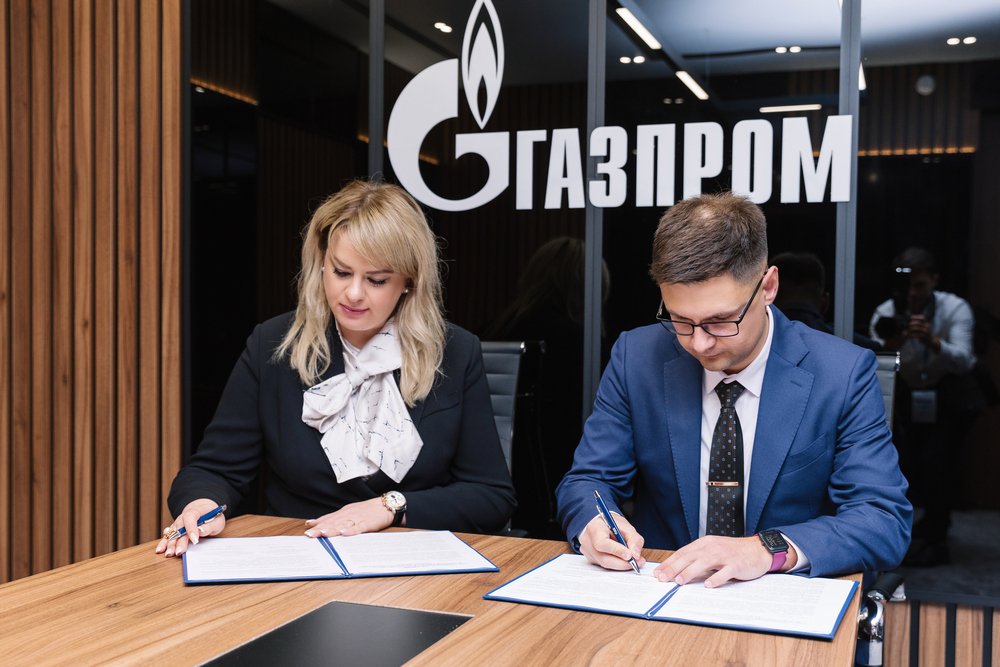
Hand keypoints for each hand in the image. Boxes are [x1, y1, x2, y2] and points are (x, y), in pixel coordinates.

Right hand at [155, 498, 225, 556]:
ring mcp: (177, 524)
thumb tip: (201, 530)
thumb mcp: (217, 520)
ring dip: (170, 544)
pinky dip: (163, 543)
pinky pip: (167, 536)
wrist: (204, 510)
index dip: (192, 529)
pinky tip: (160, 550)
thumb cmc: (212, 516)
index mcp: (195, 511)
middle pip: (179, 529)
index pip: (191, 517)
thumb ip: (210, 525)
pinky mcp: (174, 530)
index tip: (195, 540)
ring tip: (169, 554)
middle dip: (179, 541)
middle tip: (180, 552)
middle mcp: (183, 517)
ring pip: (172, 534)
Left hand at [304, 497, 394, 537]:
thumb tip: (312, 522)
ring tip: (323, 533)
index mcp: (343, 512)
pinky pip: (359, 527)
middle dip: (321, 529)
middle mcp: (349, 514)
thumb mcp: (347, 512)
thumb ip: (330, 518)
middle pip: (333, 522)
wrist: (386, 505)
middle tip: (310, 535)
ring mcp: (358, 518)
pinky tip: (344, 533)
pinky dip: (351, 530)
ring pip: (343, 524)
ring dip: (333, 529)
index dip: (317, 526)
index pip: (328, 520)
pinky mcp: (368, 523)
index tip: (307, 531)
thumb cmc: (366, 511)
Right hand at [578, 512, 646, 570]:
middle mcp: (588, 540)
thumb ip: (634, 540)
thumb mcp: (627, 527)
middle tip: (637, 563)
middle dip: (622, 563)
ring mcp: (587, 550)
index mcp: (594, 527)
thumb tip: (636, 555)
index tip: (630, 555)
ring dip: (621, 565)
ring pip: (605, 564)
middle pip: (603, 558)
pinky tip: (624, 560)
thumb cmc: (614, 525)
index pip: (602, 543)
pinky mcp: (591, 558)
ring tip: (634, 562)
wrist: (604, 525)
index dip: (616, 551)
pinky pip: (604, 565)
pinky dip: (616, 565)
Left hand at [654, 535, 792, 587]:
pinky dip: (716, 578)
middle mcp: (713, 547)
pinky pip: (725, 571)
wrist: (758, 549)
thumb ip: (698, 558)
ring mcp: (725, 555)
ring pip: (704, 562)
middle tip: (663, 578)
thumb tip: (678, 571)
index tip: (658, 573)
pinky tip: (708, 585)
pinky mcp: (737, 564)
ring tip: (679, 581)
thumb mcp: (713, 551)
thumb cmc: (734, 552)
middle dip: (674, 568)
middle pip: (690, 557)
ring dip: (690, 572)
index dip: (670, 562)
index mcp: (705, 544)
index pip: (683, 552)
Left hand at [906, 315, 938, 348]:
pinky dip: (910, 335)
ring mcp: (925, 331)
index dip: (916, 317)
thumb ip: (919, 324)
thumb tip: (910, 321)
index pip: (922, 318)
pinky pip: (915, 335)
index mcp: (926, 323)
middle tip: (908, 324)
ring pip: (917, 328)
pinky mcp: (923, 336)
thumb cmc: (925, 333)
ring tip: (906, 330)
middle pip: (918, 322)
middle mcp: (926, 326)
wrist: (931, 340)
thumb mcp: (924, 327)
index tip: (911, 317)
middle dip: (912, 323)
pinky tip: (907, 335)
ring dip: (910, 328)